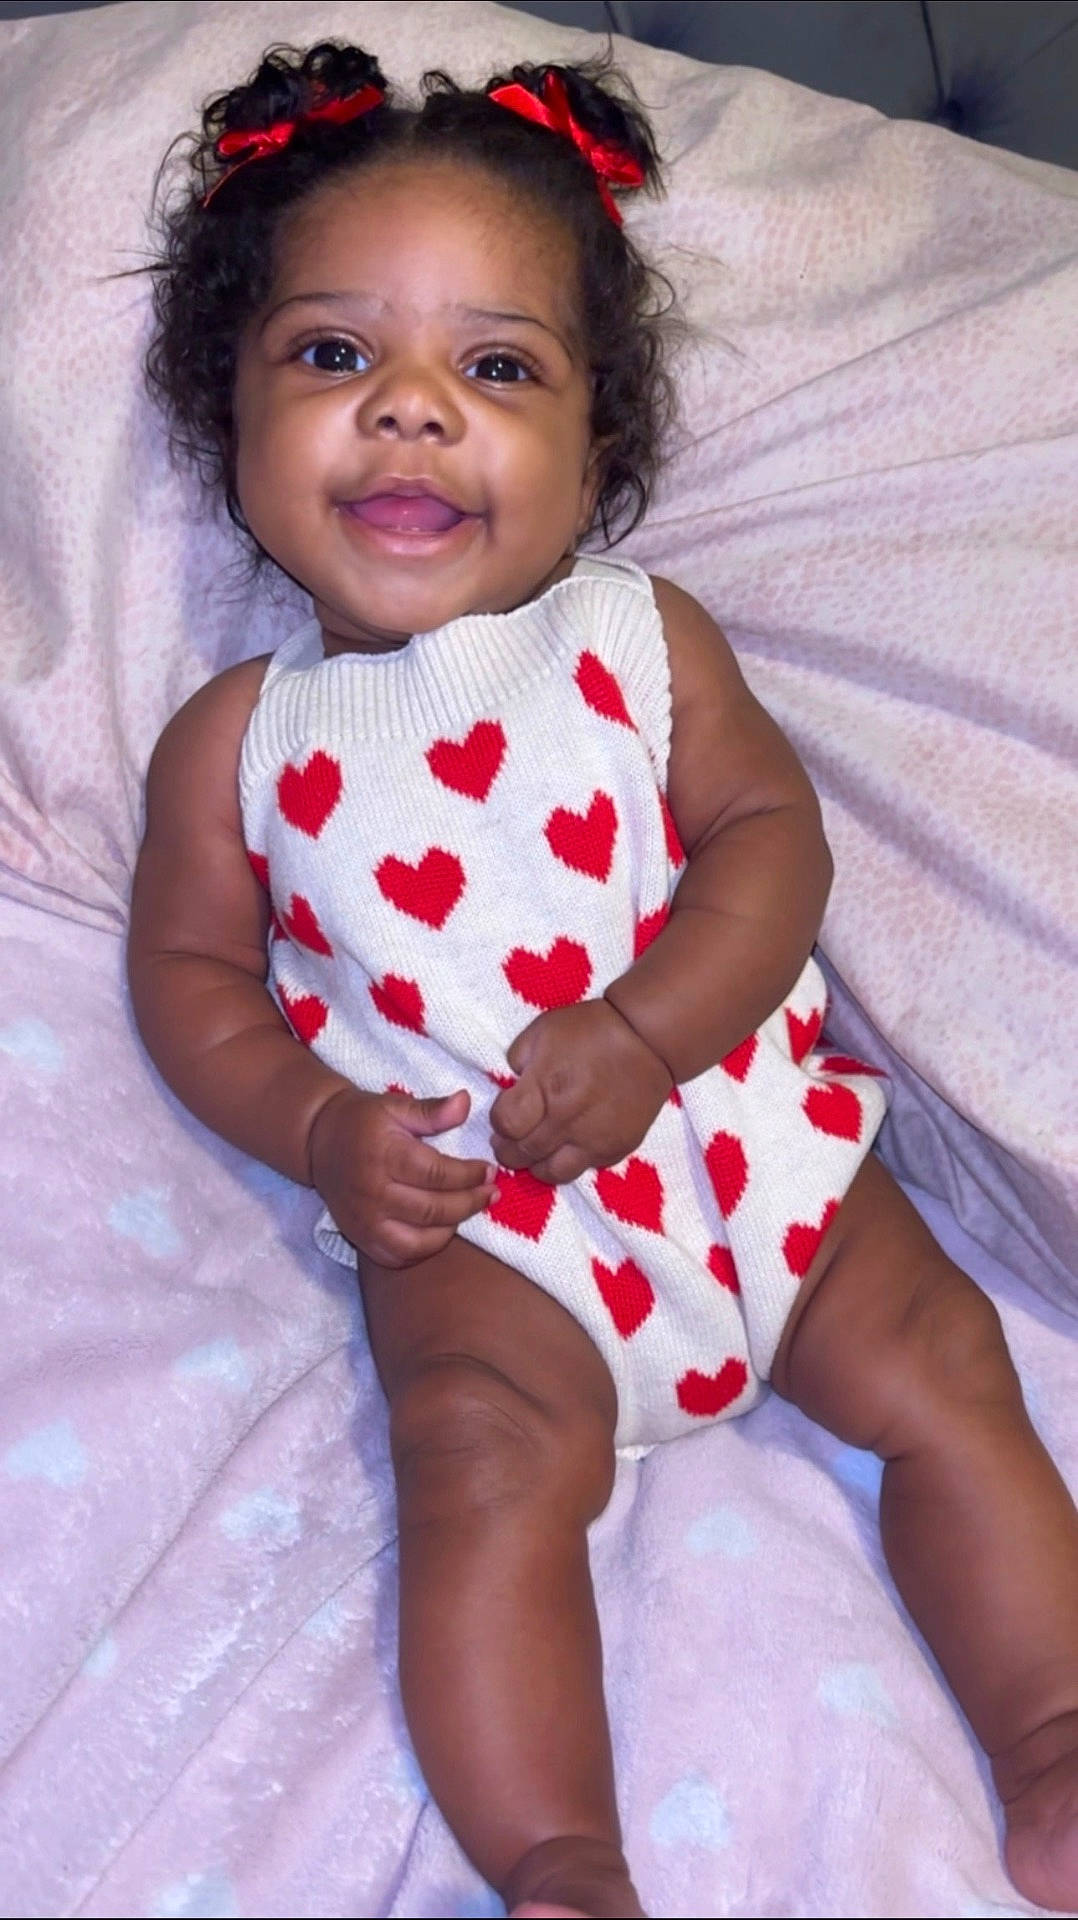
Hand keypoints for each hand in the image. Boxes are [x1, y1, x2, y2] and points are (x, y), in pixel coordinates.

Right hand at [307, 1087, 496, 1268]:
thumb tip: (466, 1102)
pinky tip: (441, 1228)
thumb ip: (432, 1110)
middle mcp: (372, 1193)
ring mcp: (365, 1221)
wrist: (319, 1141)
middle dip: (470, 1202)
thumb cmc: (363, 1120)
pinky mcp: (360, 1238)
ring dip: (452, 1227)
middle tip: (490, 1192)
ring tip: (469, 1208)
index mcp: (383, 1156)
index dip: (469, 1175)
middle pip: (433, 1210)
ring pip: (420, 1241)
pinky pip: (399, 1256)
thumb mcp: (395, 1106)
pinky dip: (426, 1248)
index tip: (489, 1170)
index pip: (437, 1174)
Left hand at [489, 1001, 672, 1184]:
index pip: (506, 1125)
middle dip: (509, 1149)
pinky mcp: (617, 1149)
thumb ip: (517, 1060)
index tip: (504, 1112)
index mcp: (545, 1087)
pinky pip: (585, 1169)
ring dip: (537, 1165)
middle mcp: (567, 1120)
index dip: (498, 1121)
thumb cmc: (592, 1029)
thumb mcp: (542, 1030)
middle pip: (523, 1154)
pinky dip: (571, 1161)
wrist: (649, 1039)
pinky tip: (568, 1145)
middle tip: (508, 1141)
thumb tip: (512, 1087)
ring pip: (552, 1174)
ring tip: (536, 1151)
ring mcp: (594, 1140)